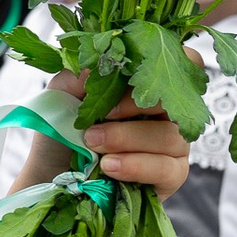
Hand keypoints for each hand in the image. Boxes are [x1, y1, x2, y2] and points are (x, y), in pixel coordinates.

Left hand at [48, 70, 191, 199]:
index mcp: (148, 84)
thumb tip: (96, 65)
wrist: (51, 176)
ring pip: (170, 136)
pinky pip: (167, 168)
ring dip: (127, 138)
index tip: (124, 72)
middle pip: (176, 99)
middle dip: (133, 105)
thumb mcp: (62, 97)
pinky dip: (136, 165)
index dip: (163, 63)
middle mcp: (167, 112)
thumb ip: (78, 77)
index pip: (186, 61)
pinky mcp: (171, 175)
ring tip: (93, 142)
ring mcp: (173, 144)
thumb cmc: (63, 131)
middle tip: (99, 115)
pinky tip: (109, 166)